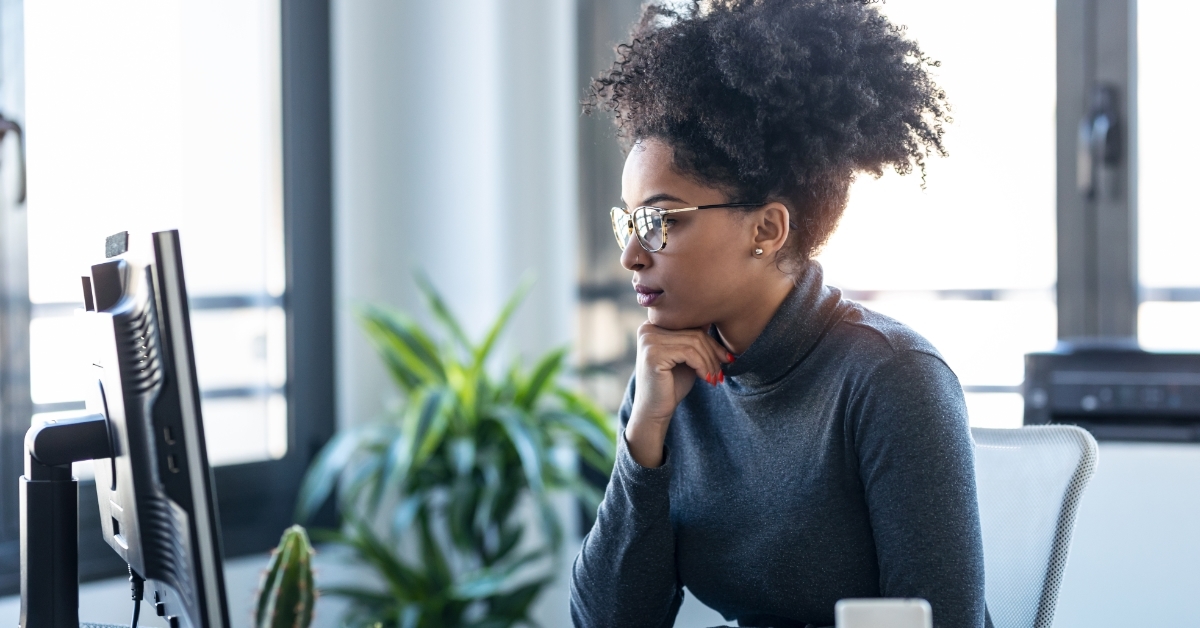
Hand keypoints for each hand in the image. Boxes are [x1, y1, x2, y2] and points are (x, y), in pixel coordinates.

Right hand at [625, 322, 731, 467]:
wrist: (654, 411)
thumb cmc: (671, 384)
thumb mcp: (687, 357)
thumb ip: (695, 338)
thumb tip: (715, 318)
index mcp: (654, 325)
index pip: (691, 323)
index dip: (711, 341)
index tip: (726, 358)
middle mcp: (648, 328)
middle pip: (694, 332)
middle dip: (714, 353)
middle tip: (721, 372)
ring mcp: (648, 340)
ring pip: (694, 342)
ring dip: (710, 362)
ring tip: (715, 378)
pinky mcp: (653, 354)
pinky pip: (689, 353)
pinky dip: (703, 366)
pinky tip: (706, 379)